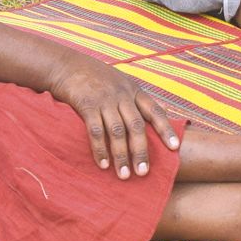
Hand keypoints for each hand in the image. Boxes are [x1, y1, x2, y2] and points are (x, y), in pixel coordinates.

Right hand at [49, 56, 182, 179]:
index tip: (175, 147)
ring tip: (124, 175)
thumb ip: (136, 99)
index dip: (166, 129)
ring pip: (117, 131)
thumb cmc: (95, 77)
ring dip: (121, 155)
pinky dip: (100, 149)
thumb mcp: (121, 82)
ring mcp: (105, 99)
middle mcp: (122, 95)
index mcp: (134, 91)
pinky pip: (96, 130)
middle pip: (136, 126)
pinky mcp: (87, 104)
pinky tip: (103, 164)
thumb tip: (160, 113)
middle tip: (143, 172)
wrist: (66, 65)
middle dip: (141, 151)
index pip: (155, 111)